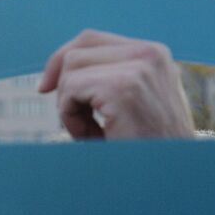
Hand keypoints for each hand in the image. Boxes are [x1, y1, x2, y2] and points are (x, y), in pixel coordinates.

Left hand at [39, 29, 195, 139]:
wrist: (169, 175)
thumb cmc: (142, 146)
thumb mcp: (124, 104)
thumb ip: (102, 79)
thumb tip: (51, 72)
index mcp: (152, 54)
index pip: (90, 39)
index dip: (59, 61)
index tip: (45, 88)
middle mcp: (150, 53)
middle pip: (76, 51)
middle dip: (65, 87)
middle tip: (79, 122)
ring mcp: (140, 67)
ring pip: (71, 69)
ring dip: (68, 104)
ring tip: (89, 131)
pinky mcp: (124, 87)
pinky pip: (71, 89)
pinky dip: (69, 115)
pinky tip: (89, 135)